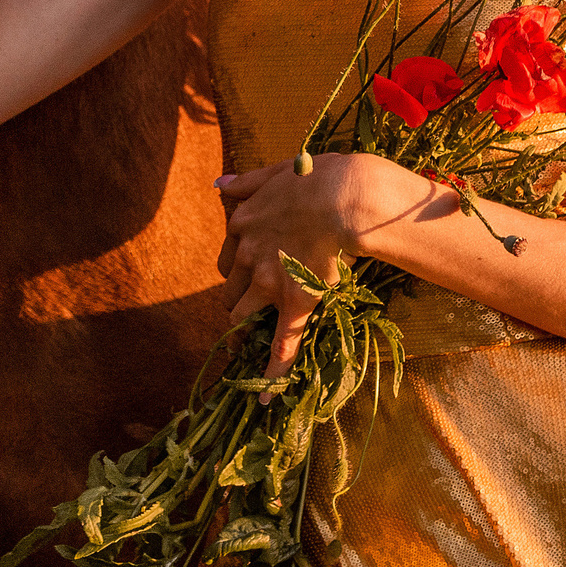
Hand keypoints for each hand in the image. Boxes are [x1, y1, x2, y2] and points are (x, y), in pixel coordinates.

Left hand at [217, 155, 442, 388]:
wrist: (345, 196)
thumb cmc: (318, 178)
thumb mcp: (276, 171)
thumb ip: (247, 181)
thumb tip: (220, 182)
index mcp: (242, 223)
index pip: (230, 254)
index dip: (241, 265)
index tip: (251, 270)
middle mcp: (247, 254)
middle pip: (231, 285)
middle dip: (241, 295)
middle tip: (256, 302)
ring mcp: (268, 281)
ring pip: (241, 312)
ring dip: (246, 323)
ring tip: (249, 337)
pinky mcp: (294, 303)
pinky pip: (281, 343)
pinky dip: (273, 370)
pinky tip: (266, 395)